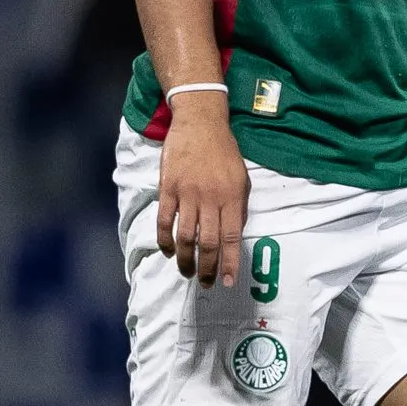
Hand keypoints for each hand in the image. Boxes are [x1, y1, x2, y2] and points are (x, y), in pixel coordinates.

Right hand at [154, 97, 252, 285]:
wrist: (200, 123)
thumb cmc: (224, 152)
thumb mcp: (242, 178)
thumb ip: (238, 207)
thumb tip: (233, 236)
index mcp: (232, 196)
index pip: (231, 237)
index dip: (228, 262)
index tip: (226, 281)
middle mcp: (210, 198)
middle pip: (207, 242)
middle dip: (206, 268)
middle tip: (204, 282)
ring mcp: (187, 193)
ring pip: (185, 236)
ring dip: (185, 259)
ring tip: (187, 272)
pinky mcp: (167, 188)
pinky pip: (164, 220)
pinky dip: (165, 240)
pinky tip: (168, 251)